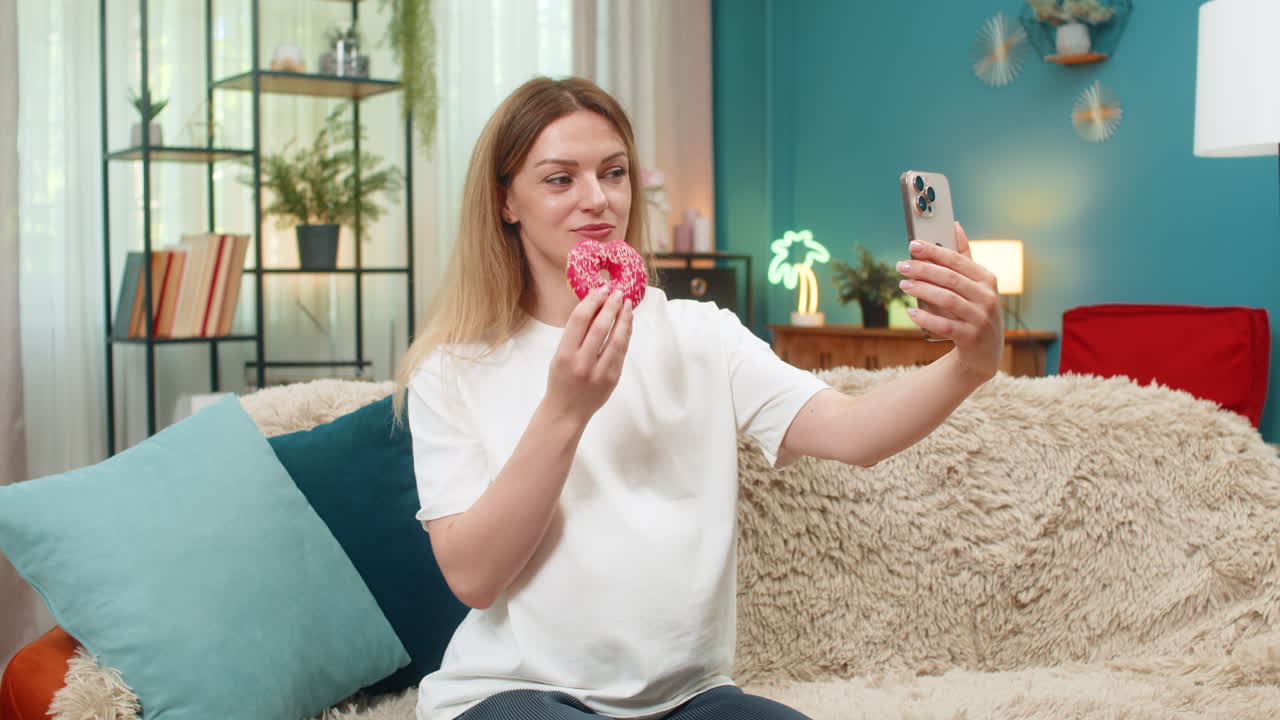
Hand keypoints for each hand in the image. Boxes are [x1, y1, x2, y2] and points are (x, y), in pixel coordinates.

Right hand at [542, 287, 634, 426]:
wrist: (566, 411)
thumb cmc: (560, 380)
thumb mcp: (559, 355)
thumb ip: (576, 335)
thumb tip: (595, 306)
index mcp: (565, 355)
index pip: (579, 320)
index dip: (592, 301)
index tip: (601, 289)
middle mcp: (582, 363)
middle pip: (600, 327)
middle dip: (611, 306)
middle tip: (618, 292)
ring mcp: (600, 372)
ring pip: (617, 339)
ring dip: (623, 319)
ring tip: (627, 305)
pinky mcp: (613, 378)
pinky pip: (622, 352)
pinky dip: (626, 335)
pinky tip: (627, 323)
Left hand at [896, 222, 1002, 379]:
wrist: (984, 352)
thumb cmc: (974, 310)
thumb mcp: (974, 284)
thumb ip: (964, 257)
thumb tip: (955, 225)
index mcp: (987, 279)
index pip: (958, 261)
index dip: (934, 252)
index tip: (912, 245)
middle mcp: (987, 297)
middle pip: (950, 279)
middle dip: (923, 270)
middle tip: (901, 265)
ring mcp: (980, 318)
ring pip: (947, 300)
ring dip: (922, 290)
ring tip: (903, 284)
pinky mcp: (971, 338)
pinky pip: (945, 326)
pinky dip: (927, 318)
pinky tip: (911, 312)